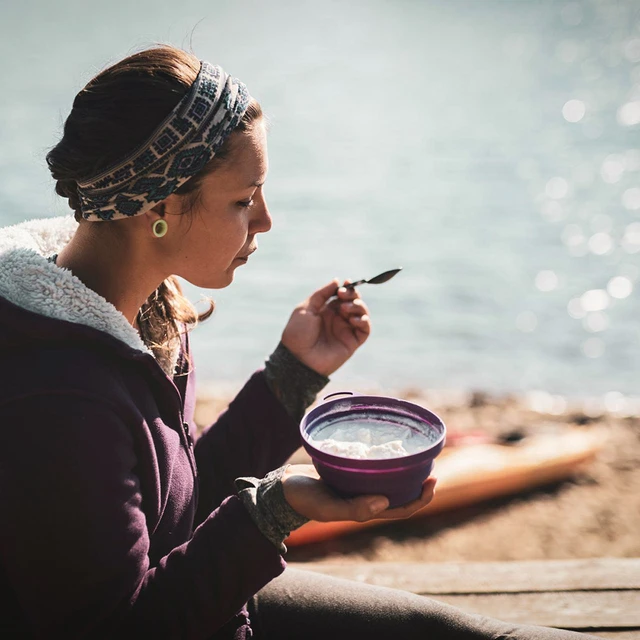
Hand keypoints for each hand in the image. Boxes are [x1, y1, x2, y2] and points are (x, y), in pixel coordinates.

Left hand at [281, 279, 370, 376]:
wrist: (298, 358)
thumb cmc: (297, 333)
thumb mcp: (305, 308)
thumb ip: (321, 294)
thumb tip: (336, 281)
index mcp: (327, 310)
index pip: (343, 296)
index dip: (347, 288)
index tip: (346, 283)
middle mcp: (338, 319)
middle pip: (355, 302)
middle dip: (353, 295)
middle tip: (344, 295)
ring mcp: (346, 330)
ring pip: (362, 314)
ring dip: (358, 306)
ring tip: (346, 309)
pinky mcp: (352, 342)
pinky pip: (365, 330)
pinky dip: (364, 321)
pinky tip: (353, 320)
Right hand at [281, 464, 437, 522]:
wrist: (281, 487)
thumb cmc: (303, 499)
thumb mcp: (327, 507)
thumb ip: (354, 509)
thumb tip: (385, 502)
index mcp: (364, 510)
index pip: (401, 510)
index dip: (420, 499)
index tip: (433, 481)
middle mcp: (364, 498)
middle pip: (399, 494)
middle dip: (418, 482)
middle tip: (432, 463)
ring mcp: (356, 485)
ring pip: (386, 480)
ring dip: (403, 470)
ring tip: (415, 453)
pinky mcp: (346, 472)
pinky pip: (371, 466)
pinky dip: (382, 459)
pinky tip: (386, 445)